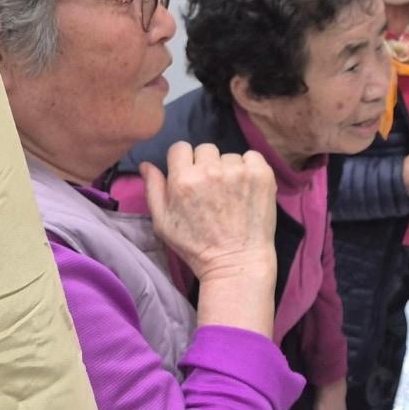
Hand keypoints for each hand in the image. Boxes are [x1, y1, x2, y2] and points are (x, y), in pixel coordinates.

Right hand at [142, 142, 276, 334]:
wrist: (236, 261)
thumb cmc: (196, 246)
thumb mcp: (163, 222)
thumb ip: (153, 189)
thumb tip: (146, 164)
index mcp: (183, 179)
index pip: (180, 148)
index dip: (184, 161)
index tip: (190, 176)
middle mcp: (210, 170)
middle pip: (205, 149)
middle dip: (206, 165)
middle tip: (212, 189)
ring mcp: (238, 171)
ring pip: (229, 156)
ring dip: (229, 169)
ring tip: (231, 194)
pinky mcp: (262, 174)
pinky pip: (252, 156)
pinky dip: (250, 168)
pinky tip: (247, 188)